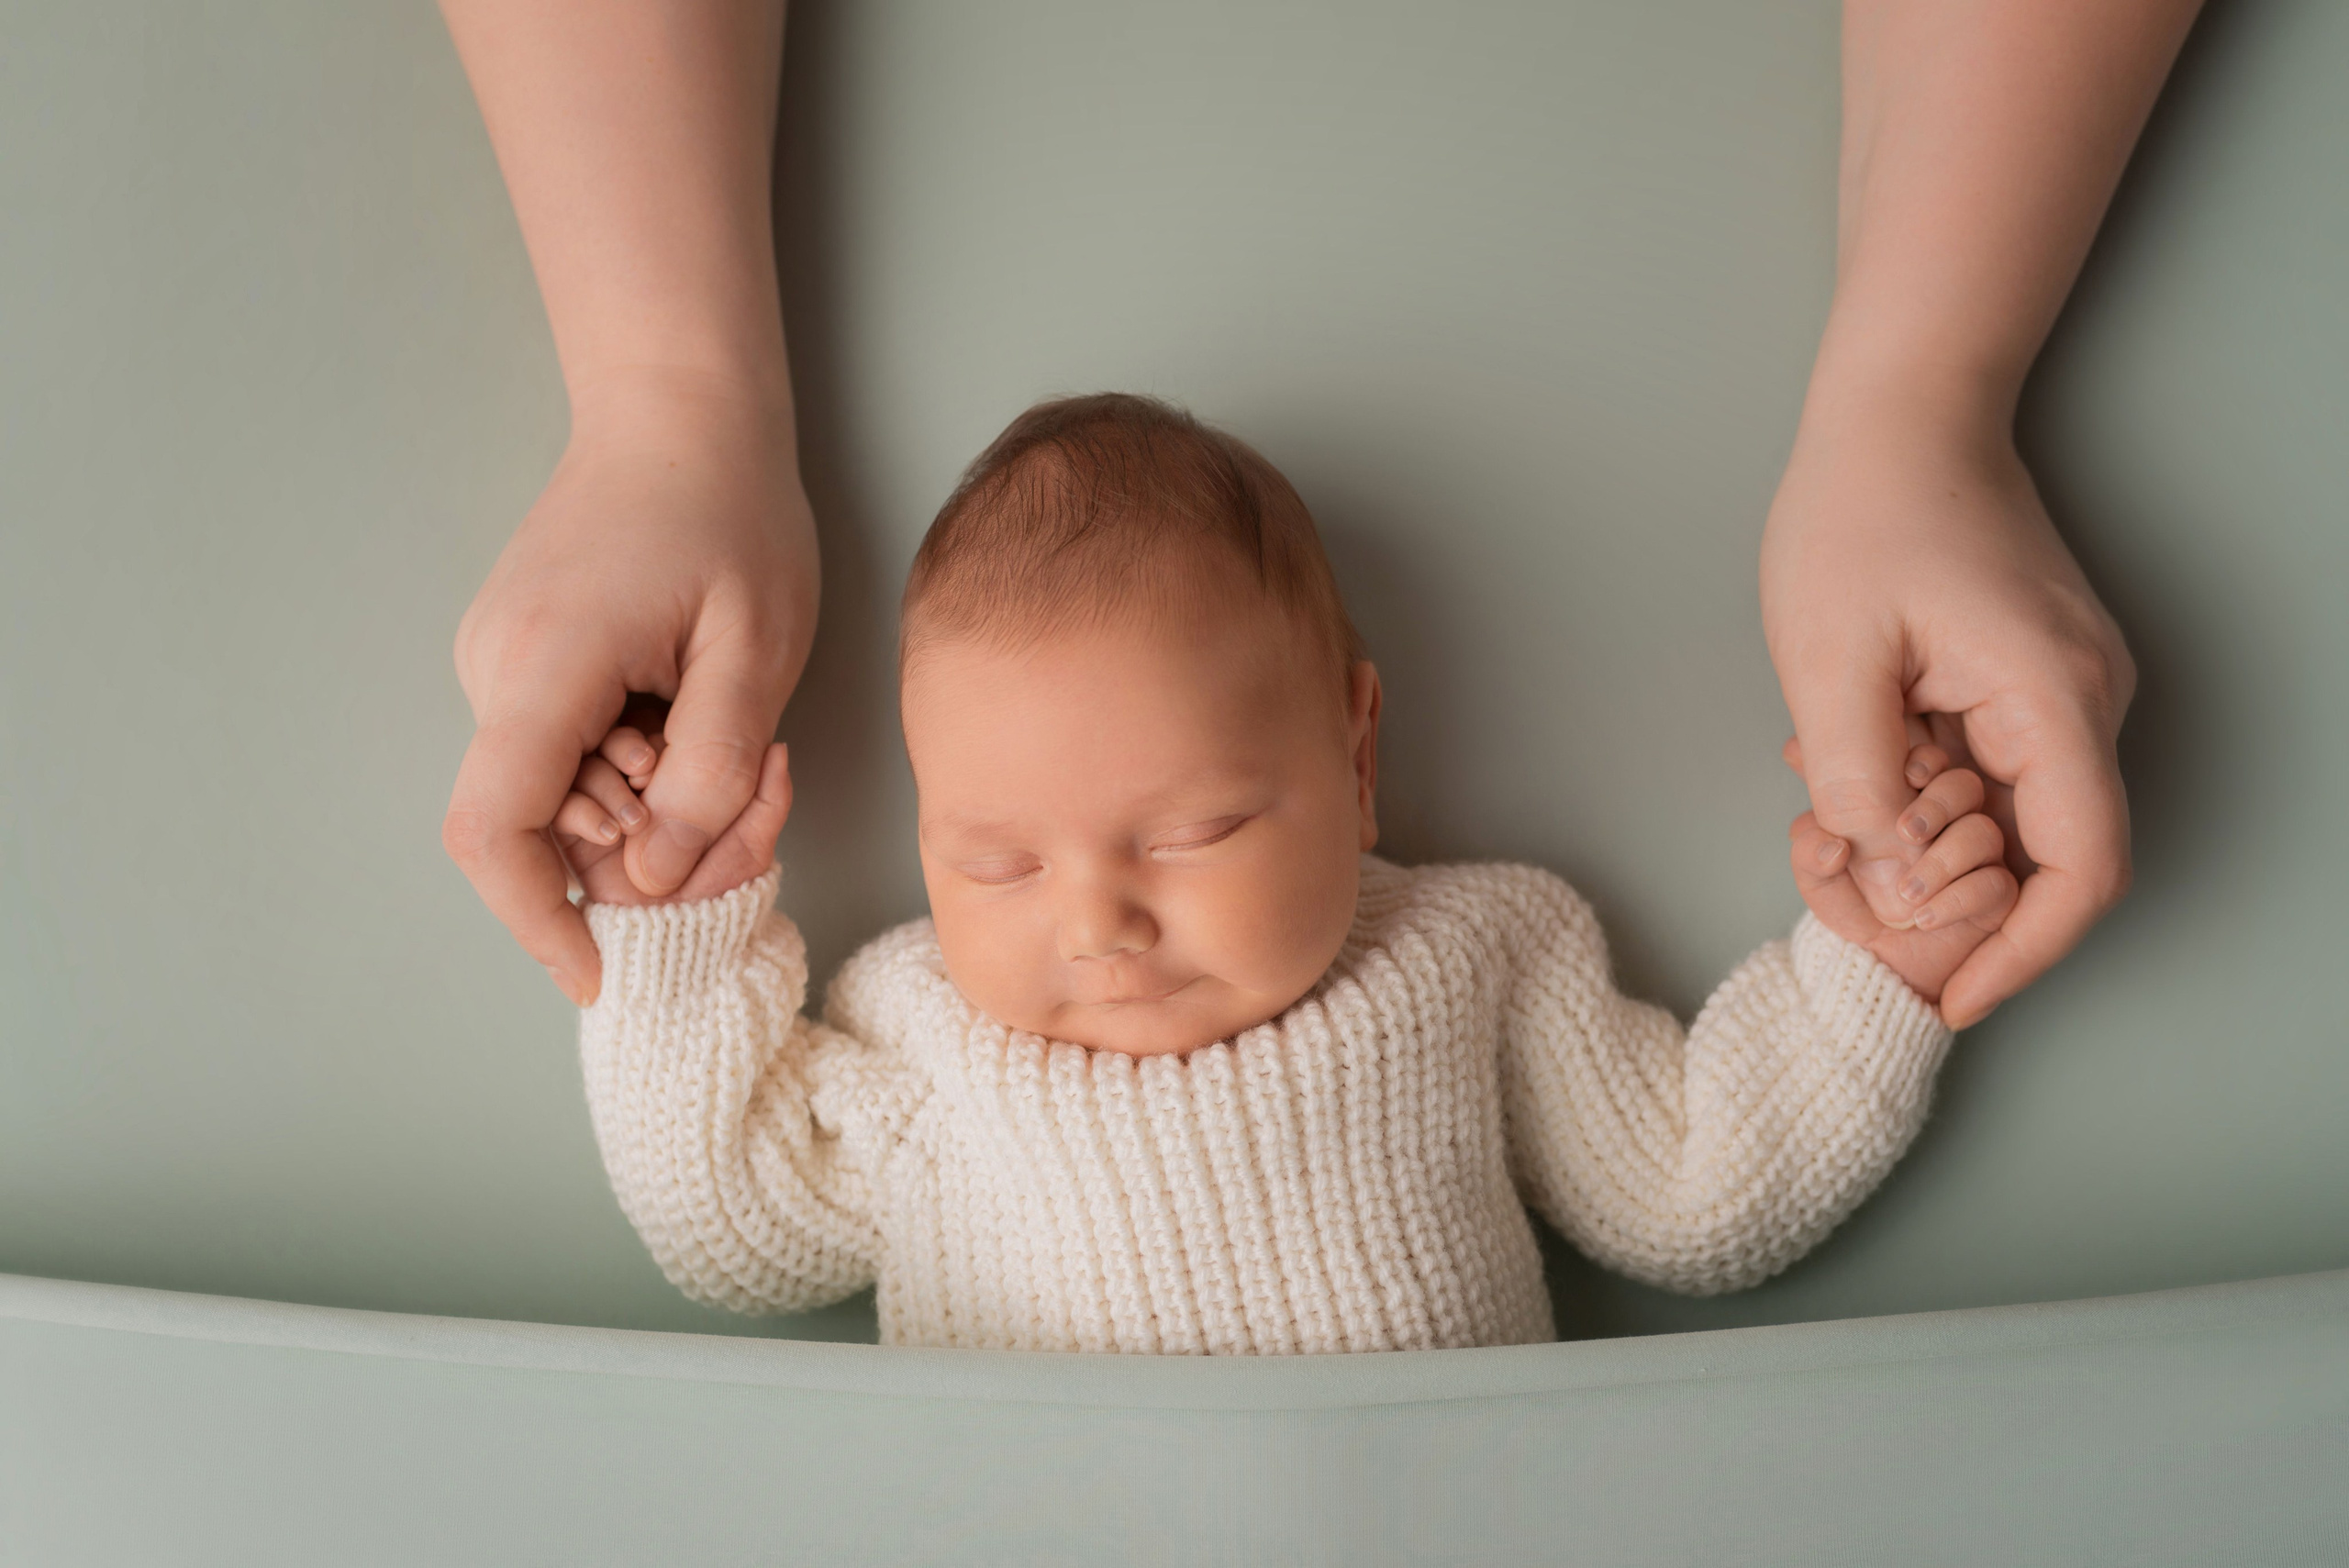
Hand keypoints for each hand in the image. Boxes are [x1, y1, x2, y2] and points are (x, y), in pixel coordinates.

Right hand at [442, 375, 817, 1004]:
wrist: (678, 411)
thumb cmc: (729, 514)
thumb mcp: (754, 649)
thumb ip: (709, 771)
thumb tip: (656, 878)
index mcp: (543, 667)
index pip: (495, 832)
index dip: (538, 923)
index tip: (601, 974)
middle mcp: (494, 672)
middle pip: (551, 831)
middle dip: (658, 851)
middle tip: (767, 793)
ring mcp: (499, 667)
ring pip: (568, 799)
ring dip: (661, 804)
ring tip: (745, 735)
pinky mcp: (522, 664)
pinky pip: (573, 755)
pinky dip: (643, 767)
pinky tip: (697, 715)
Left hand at [1762, 397, 2133, 1026]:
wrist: (1900, 413)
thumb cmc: (1862, 511)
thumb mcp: (1826, 653)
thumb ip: (1853, 772)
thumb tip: (1882, 866)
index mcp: (2053, 697)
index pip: (2082, 867)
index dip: (2025, 951)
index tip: (1954, 996)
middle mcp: (2084, 700)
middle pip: (2045, 852)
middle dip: (1949, 893)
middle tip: (1842, 878)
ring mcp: (2065, 687)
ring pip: (2011, 813)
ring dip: (1926, 836)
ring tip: (1827, 798)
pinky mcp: (2031, 677)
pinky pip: (1993, 767)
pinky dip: (1927, 788)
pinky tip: (1853, 754)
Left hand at [1788, 741, 2017, 1011]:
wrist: (1875, 966)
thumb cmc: (1853, 911)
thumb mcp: (1819, 880)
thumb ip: (1813, 853)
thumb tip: (1832, 844)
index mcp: (1912, 799)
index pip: (1931, 761)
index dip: (1921, 762)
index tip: (1902, 777)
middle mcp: (1952, 822)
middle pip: (1965, 785)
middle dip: (1936, 804)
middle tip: (1905, 831)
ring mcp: (1979, 857)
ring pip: (1984, 833)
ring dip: (1942, 860)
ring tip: (1906, 893)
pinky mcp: (1998, 894)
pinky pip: (1997, 886)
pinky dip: (1956, 899)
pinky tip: (1922, 917)